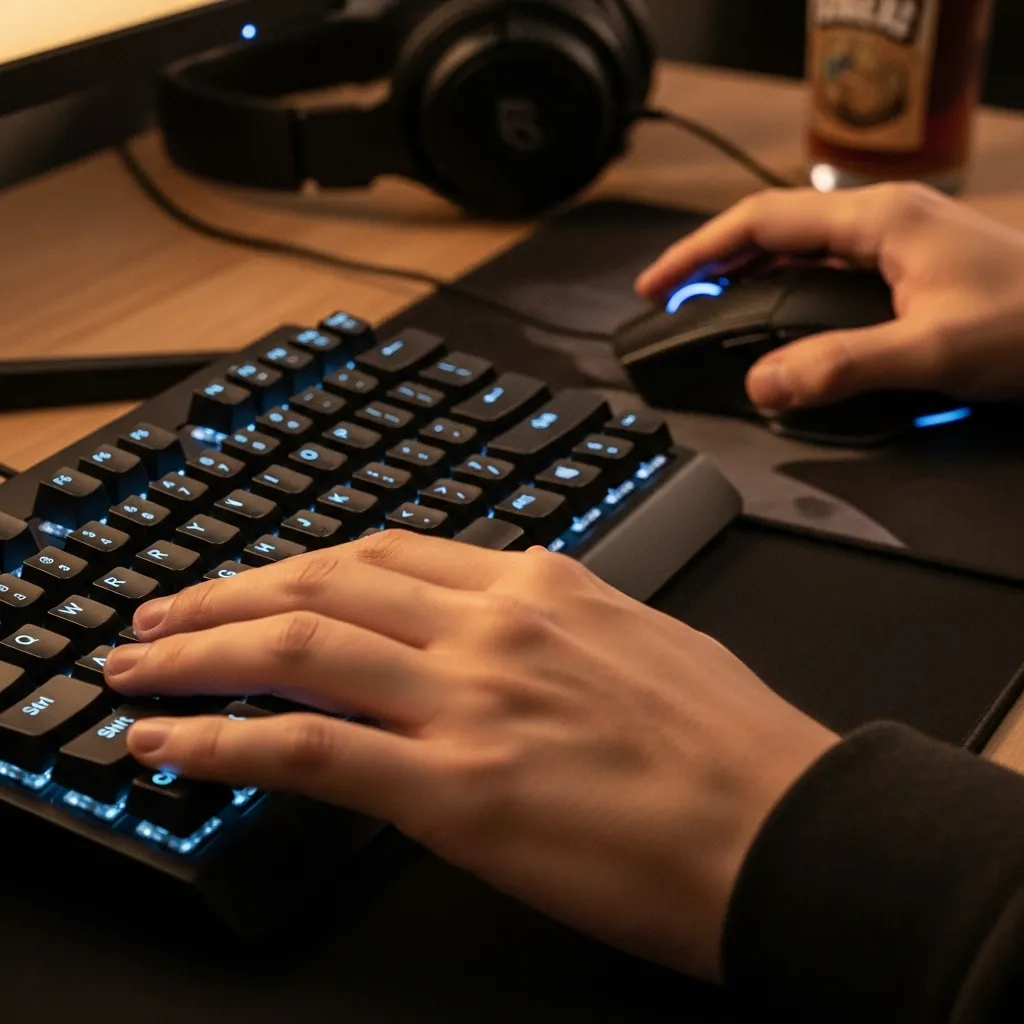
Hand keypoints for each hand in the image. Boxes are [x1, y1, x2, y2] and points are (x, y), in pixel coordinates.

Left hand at [105, 533, 836, 981]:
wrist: (787, 825)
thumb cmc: (728, 743)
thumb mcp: (633, 642)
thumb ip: (550, 624)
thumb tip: (491, 627)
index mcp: (539, 584)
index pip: (383, 552)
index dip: (298, 564)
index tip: (250, 580)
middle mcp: (493, 625)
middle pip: (321, 582)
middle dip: (222, 593)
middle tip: (161, 610)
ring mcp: (470, 701)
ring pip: (296, 646)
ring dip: (197, 651)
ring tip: (136, 666)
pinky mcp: (457, 790)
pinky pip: (309, 748)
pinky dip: (222, 740)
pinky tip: (169, 744)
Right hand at [636, 183, 1023, 410]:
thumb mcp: (933, 351)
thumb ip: (841, 367)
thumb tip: (762, 385)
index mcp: (878, 219)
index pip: (761, 221)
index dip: (698, 252)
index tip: (657, 286)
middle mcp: (881, 218)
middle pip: (770, 227)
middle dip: (710, 260)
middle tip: (669, 301)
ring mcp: (894, 239)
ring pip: (795, 246)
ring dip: (743, 272)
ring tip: (702, 307)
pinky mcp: (904, 265)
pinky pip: (823, 268)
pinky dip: (781, 286)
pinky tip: (769, 314)